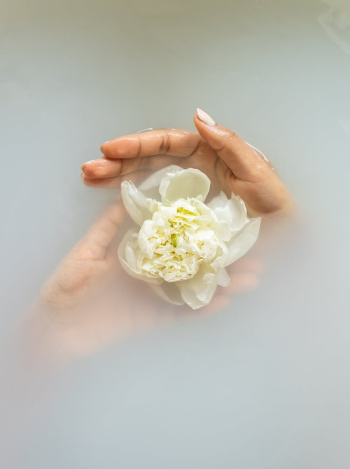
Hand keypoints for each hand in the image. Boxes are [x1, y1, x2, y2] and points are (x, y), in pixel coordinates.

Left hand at [35, 200, 260, 354]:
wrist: (56, 332)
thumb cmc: (64, 288)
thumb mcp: (86, 252)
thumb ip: (107, 228)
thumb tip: (126, 196)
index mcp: (135, 250)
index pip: (172, 236)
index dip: (195, 228)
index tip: (221, 217)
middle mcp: (151, 270)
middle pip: (190, 261)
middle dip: (219, 256)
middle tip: (251, 250)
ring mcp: (154, 296)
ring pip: (193, 286)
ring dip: (220, 283)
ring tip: (250, 277)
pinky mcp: (153, 319)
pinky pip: (181, 313)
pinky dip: (201, 310)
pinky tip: (223, 302)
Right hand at [81, 108, 293, 216]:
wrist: (283, 241)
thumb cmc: (275, 207)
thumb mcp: (257, 173)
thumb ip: (229, 145)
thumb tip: (197, 116)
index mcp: (207, 153)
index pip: (166, 143)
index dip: (137, 145)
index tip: (111, 149)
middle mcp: (192, 169)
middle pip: (148, 161)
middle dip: (117, 162)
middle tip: (88, 170)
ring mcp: (186, 193)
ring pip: (146, 180)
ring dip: (117, 179)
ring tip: (90, 180)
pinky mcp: (184, 216)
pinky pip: (155, 206)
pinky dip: (134, 203)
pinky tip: (111, 203)